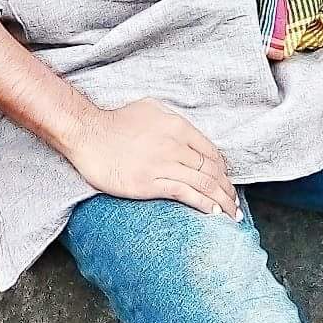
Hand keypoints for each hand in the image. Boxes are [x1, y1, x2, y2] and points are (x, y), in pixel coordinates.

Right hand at [69, 97, 242, 220]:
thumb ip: (171, 119)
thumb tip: (186, 132)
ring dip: (221, 201)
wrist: (88, 135)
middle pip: (211, 170)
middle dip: (227, 190)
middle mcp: (175, 145)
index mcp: (178, 126)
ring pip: (203, 184)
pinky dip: (203, 204)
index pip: (211, 152)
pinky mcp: (151, 183)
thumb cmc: (116, 122)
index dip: (223, 171)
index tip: (227, 183)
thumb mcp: (150, 108)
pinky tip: (213, 213)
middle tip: (234, 204)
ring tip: (230, 214)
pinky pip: (185, 194)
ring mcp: (163, 164)